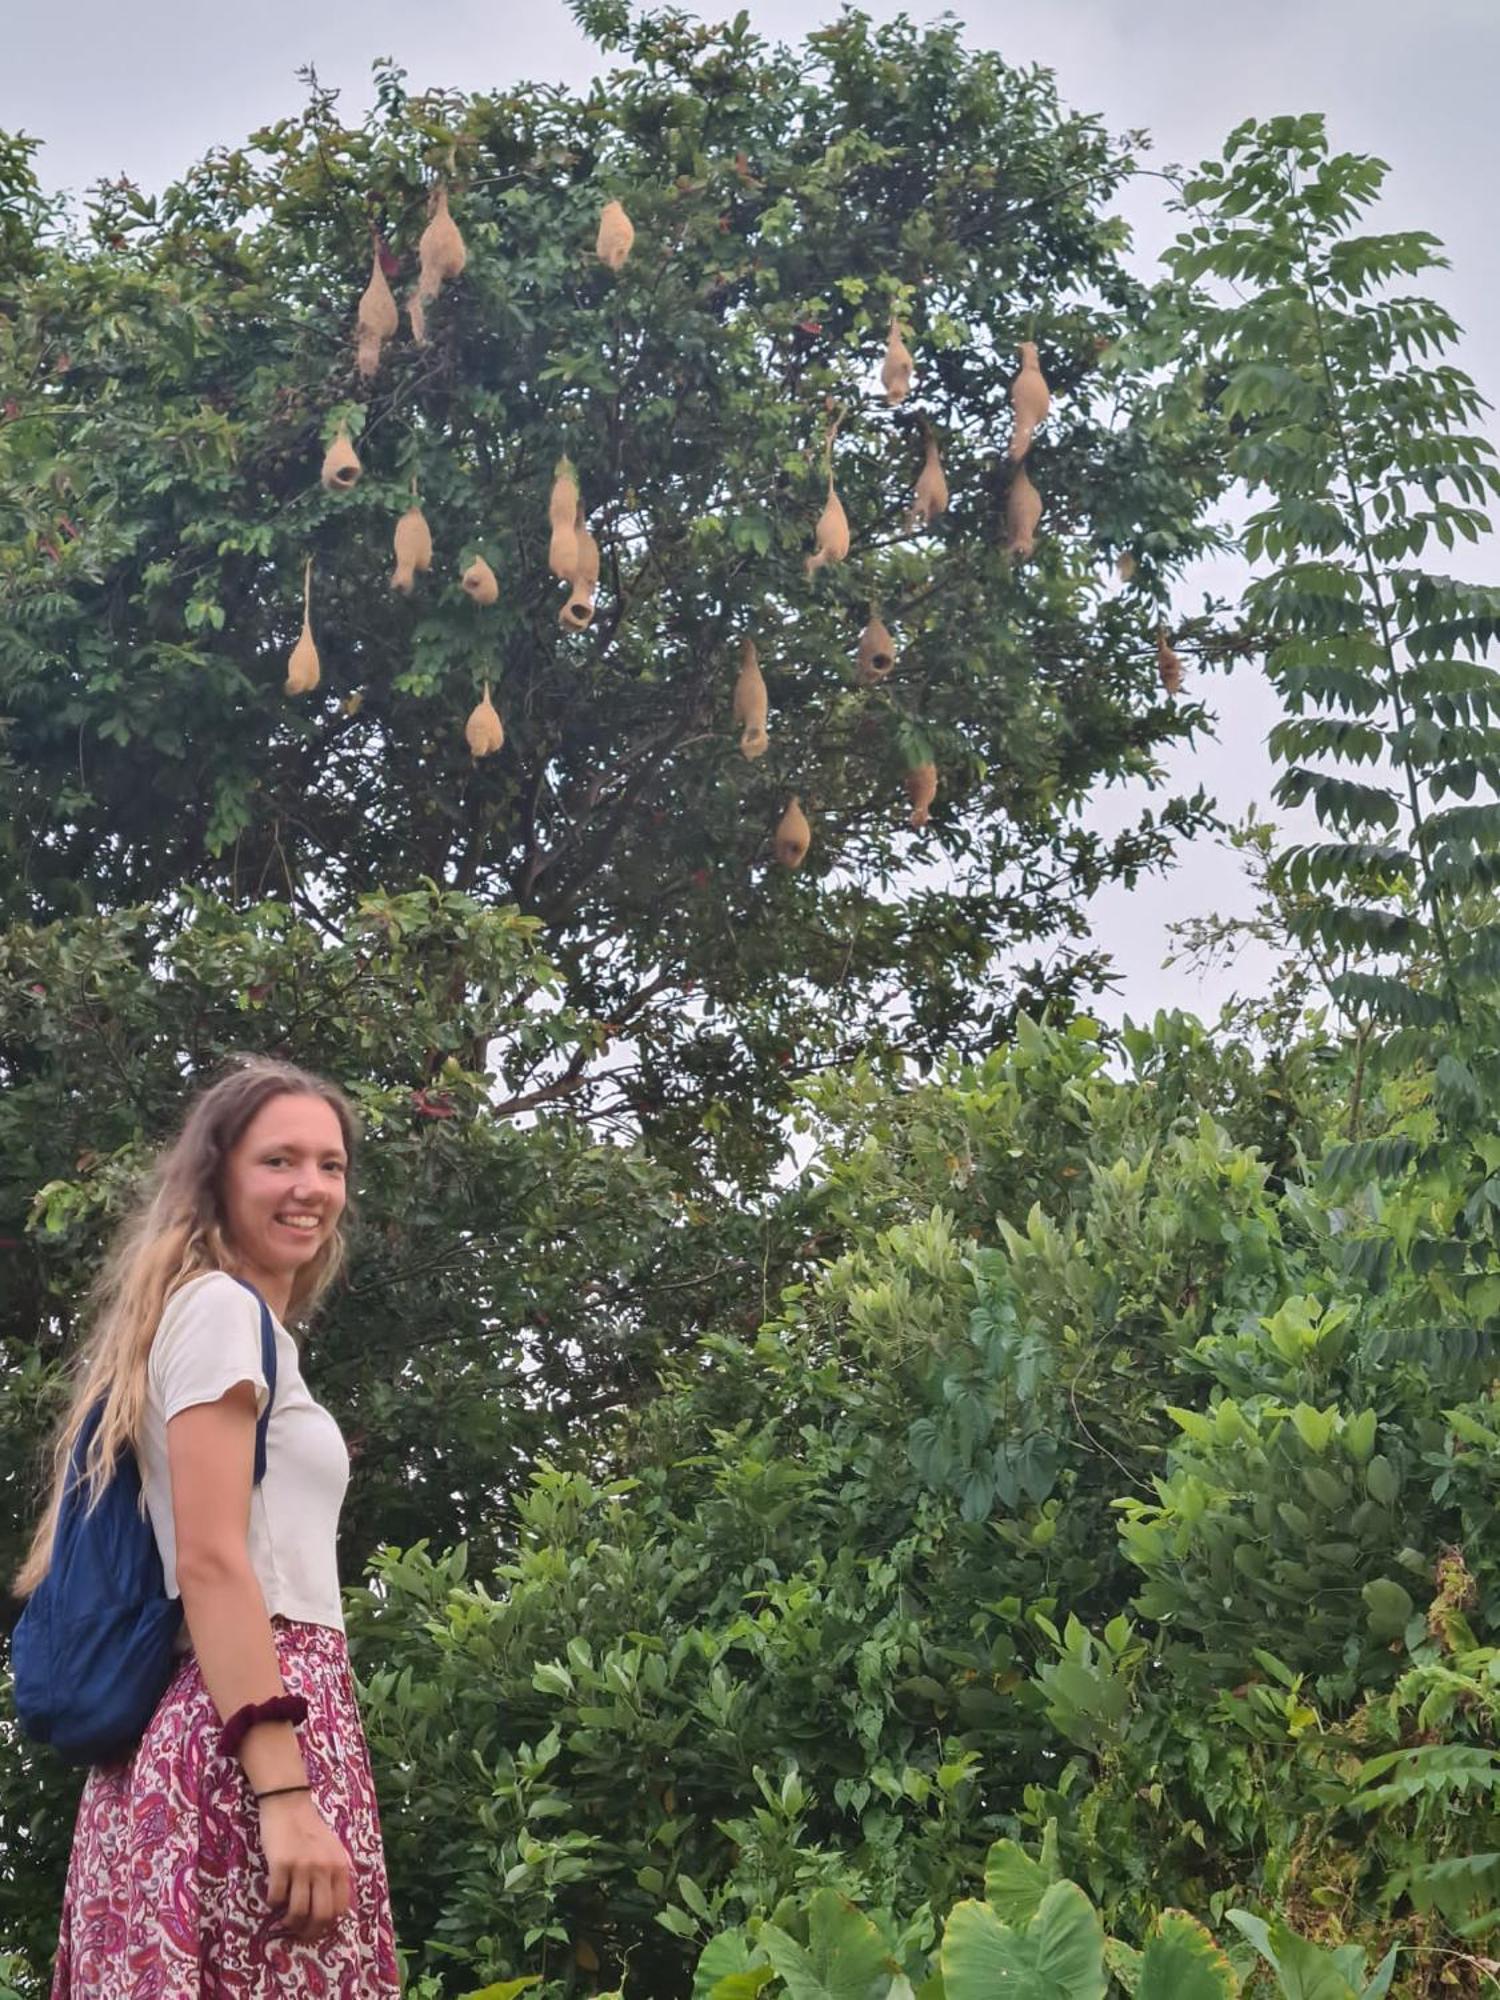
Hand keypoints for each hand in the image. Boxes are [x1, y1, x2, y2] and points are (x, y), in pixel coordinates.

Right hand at [259, 1789, 352, 1941]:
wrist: (289, 1804)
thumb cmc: (310, 1829)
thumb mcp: (332, 1850)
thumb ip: (334, 1875)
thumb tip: (331, 1910)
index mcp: (339, 1866)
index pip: (339, 1908)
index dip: (327, 1925)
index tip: (316, 1929)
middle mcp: (324, 1868)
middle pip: (321, 1915)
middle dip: (309, 1932)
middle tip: (299, 1933)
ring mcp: (302, 1866)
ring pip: (298, 1911)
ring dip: (290, 1922)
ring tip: (285, 1919)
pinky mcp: (281, 1864)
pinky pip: (276, 1897)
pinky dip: (273, 1903)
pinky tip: (273, 1897)